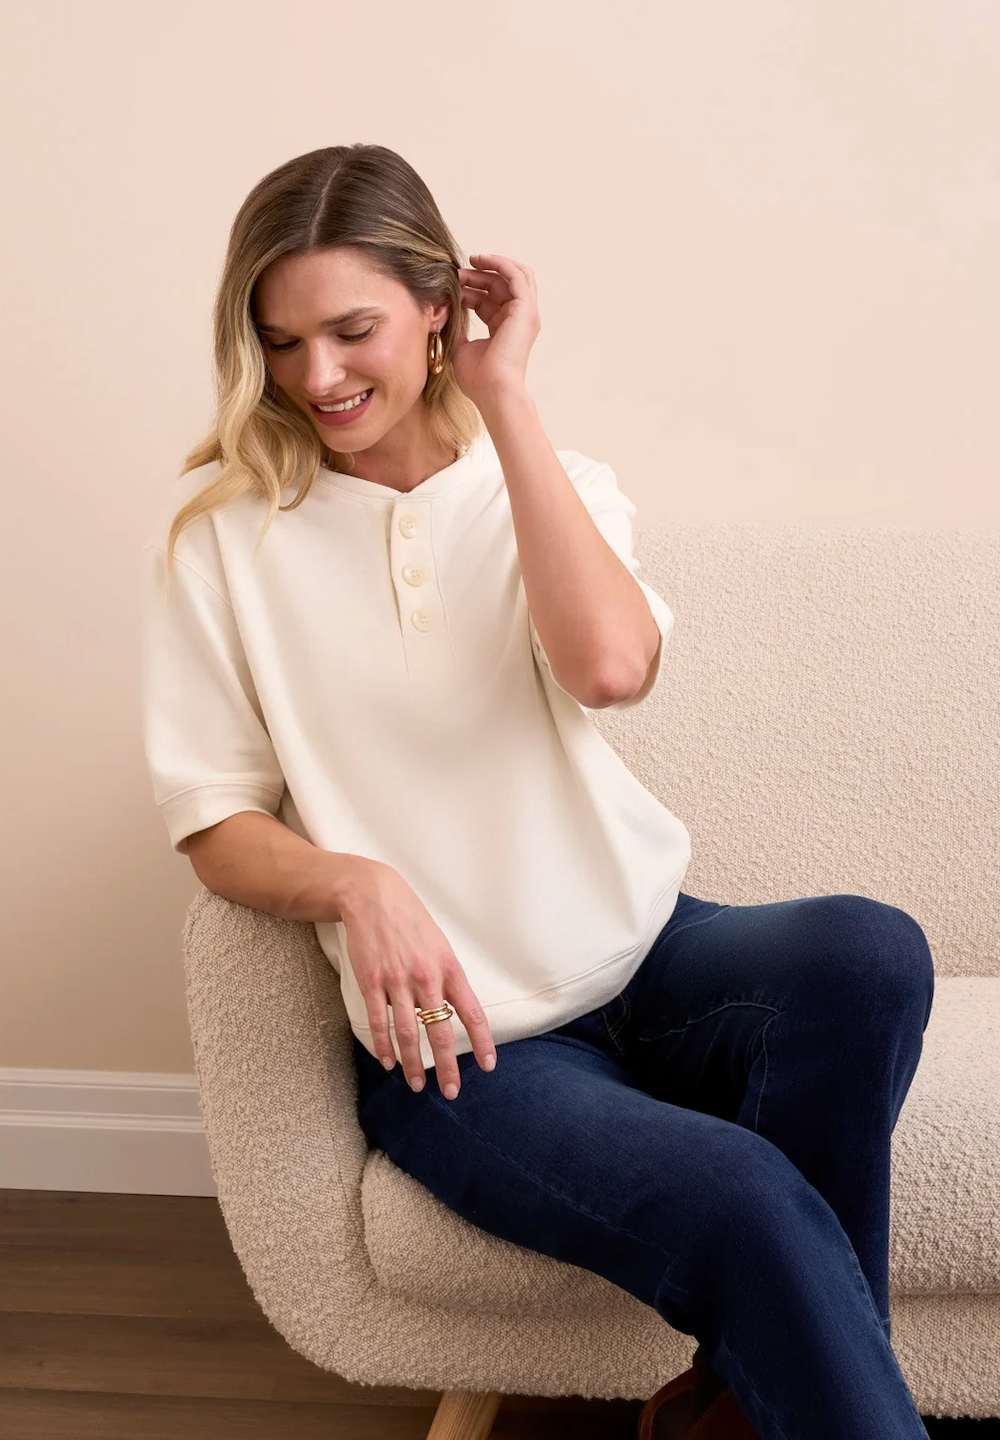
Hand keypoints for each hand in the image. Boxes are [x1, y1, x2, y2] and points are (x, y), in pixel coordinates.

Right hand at [339, 859, 497, 1097]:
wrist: (374, 897)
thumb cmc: (411, 922)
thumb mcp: (439, 945)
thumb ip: (447, 977)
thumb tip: (453, 1010)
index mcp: (449, 968)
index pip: (471, 1012)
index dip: (481, 1042)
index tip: (488, 1066)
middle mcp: (426, 977)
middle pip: (440, 1031)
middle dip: (446, 1066)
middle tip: (451, 1091)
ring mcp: (397, 981)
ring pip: (408, 1033)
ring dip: (413, 1063)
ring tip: (418, 1085)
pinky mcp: (372, 983)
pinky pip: (379, 1022)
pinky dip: (384, 1046)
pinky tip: (388, 1063)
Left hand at [451, 252, 540, 408]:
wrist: (493, 390)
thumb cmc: (478, 379)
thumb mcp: (461, 348)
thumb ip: (456, 329)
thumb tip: (444, 312)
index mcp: (504, 329)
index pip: (488, 300)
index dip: (469, 290)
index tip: (450, 287)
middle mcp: (518, 319)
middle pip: (501, 285)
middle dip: (478, 275)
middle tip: (456, 273)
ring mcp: (525, 314)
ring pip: (514, 275)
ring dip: (492, 264)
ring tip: (472, 260)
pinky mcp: (526, 309)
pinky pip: (517, 275)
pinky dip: (500, 263)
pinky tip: (481, 260)